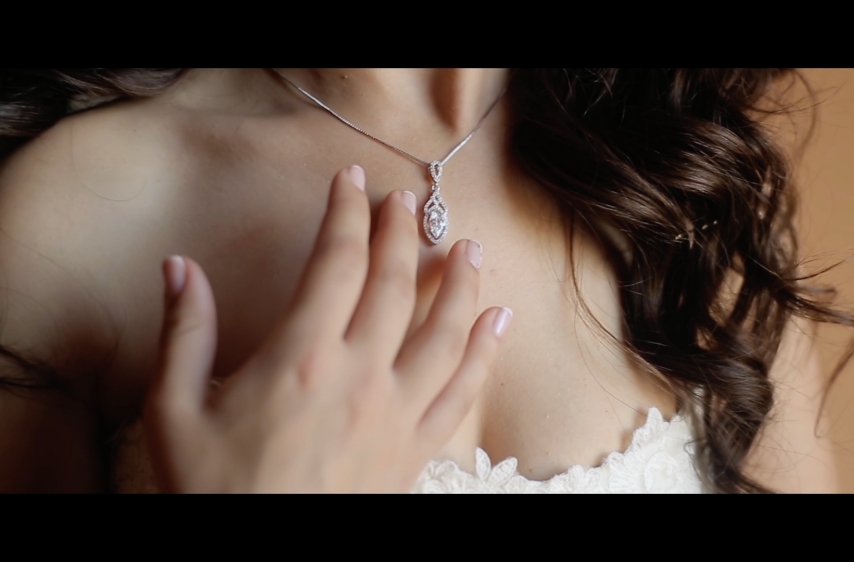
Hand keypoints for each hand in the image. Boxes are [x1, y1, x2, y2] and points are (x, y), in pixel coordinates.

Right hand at [144, 165, 511, 492]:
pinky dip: (484, 352)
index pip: (336, 262)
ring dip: (461, 283)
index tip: (352, 182)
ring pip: (445, 331)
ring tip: (470, 248)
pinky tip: (498, 323)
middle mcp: (360, 376)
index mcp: (301, 357)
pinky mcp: (415, 450)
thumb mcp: (173, 414)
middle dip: (402, 235)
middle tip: (407, 202)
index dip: (346, 214)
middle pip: (395, 285)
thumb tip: (180, 268)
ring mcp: (396, 414)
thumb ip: (184, 334)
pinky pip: (462, 392)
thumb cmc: (213, 495)